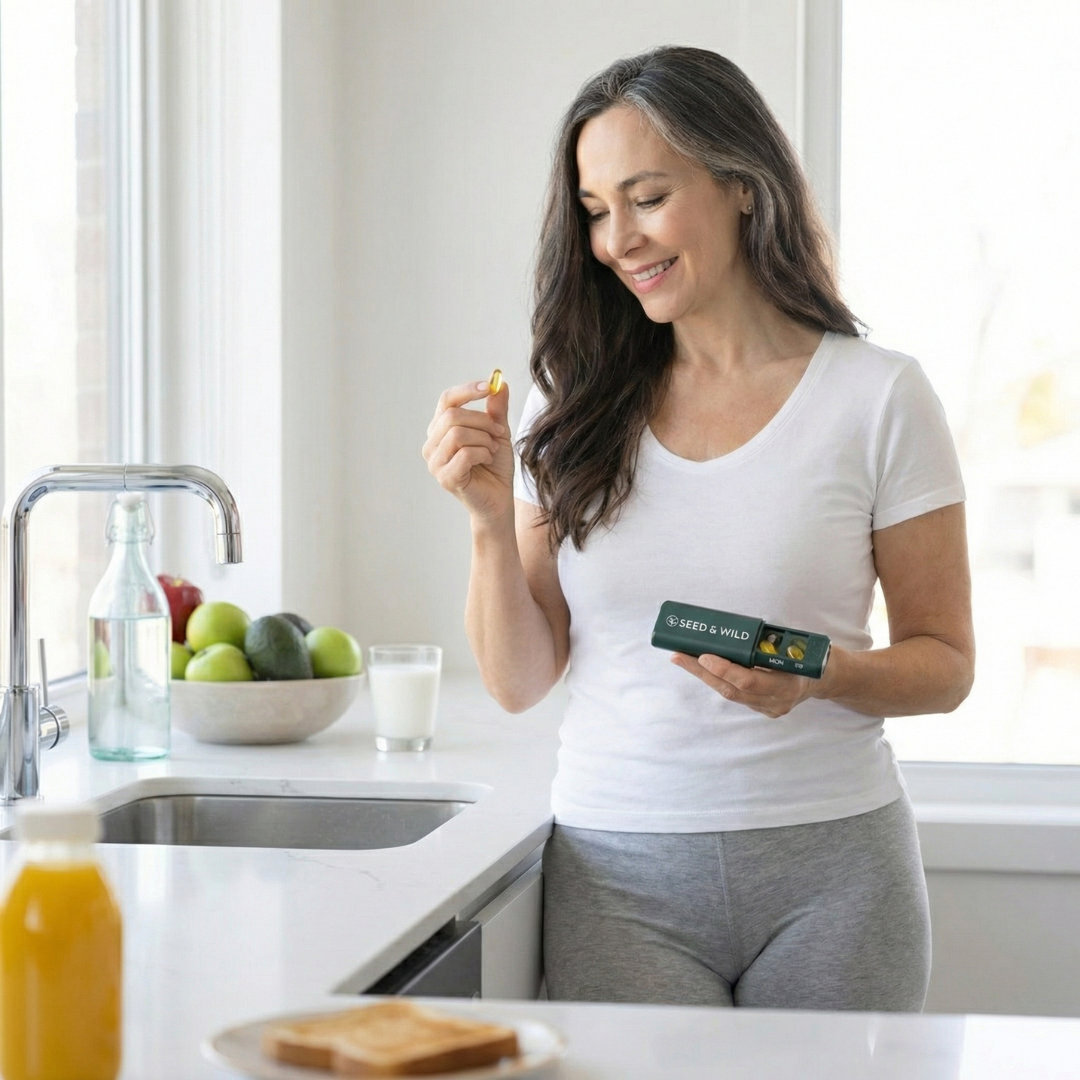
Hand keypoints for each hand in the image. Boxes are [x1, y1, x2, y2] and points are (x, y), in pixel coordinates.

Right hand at [423, 378, 513, 522]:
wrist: (499, 498)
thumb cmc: (495, 466)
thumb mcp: (498, 432)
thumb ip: (496, 409)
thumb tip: (500, 382)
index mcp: (441, 429)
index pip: (446, 400)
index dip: (467, 390)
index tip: (489, 386)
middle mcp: (432, 444)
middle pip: (452, 415)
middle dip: (482, 421)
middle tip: (499, 432)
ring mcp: (435, 462)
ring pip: (457, 434)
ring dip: (484, 439)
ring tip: (492, 450)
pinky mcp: (445, 478)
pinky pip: (464, 454)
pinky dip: (482, 453)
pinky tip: (487, 460)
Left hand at [670, 652, 814, 718]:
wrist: (823, 677)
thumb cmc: (806, 654)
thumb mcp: (792, 644)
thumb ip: (767, 643)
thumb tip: (731, 630)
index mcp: (788, 683)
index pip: (749, 681)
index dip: (724, 669)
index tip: (703, 656)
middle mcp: (777, 701)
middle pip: (731, 690)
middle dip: (702, 672)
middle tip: (679, 656)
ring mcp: (769, 708)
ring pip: (729, 694)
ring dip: (705, 676)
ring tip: (683, 659)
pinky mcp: (762, 710)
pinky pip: (735, 695)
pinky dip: (718, 681)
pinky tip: (702, 669)